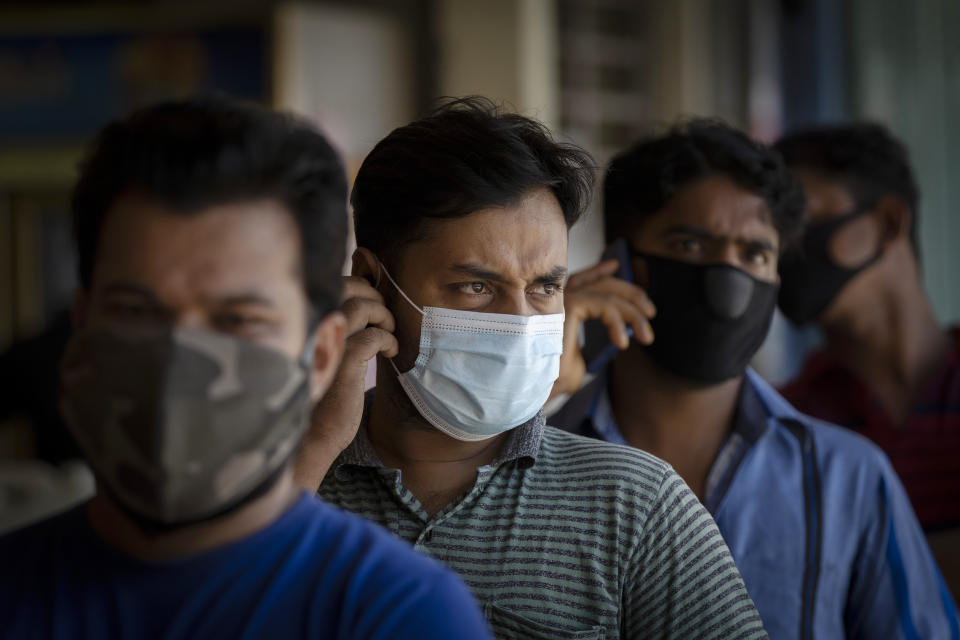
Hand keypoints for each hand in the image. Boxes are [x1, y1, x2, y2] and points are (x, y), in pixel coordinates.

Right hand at [293, 276, 397, 490]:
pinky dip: (388, 339)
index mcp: (308, 321)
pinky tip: (391, 352)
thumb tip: (364, 306)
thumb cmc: (320, 393)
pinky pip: (374, 337)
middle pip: (348, 287)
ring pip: (362, 307)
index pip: (334, 283)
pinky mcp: (344, 363)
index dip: (358, 285)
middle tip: (383, 313)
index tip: (373, 299)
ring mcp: (328, 342)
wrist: (312, 432)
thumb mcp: (324, 353)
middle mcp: (314, 326)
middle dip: (373, 294)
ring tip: (389, 329)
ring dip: (383, 314)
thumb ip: (335, 330)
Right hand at [549, 260, 654, 399]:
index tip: (617, 266)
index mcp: (557, 308)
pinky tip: (622, 343)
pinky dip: (618, 321)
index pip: (580, 280)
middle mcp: (557, 299)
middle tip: (650, 312)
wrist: (538, 390)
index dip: (599, 272)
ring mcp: (561, 301)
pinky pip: (603, 304)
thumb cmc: (553, 379)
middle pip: (598, 282)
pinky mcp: (567, 306)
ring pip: (606, 293)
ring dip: (633, 313)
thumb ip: (594, 343)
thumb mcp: (581, 359)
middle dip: (630, 293)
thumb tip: (618, 335)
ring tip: (647, 336)